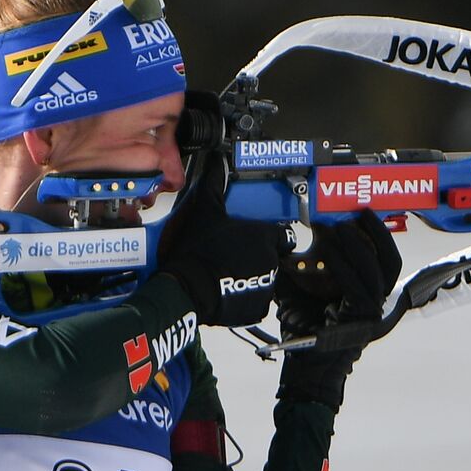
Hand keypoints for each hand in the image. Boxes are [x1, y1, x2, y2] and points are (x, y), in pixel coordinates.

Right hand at [157, 150, 284, 325]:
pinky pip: (255, 301)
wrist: (187, 288)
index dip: (269, 236)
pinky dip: (244, 298)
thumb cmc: (198, 249)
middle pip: (270, 258)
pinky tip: (227, 290)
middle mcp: (271, 262)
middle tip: (230, 257)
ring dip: (250, 278)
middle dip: (254, 257)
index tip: (256, 239)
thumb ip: (215, 185)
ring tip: (225, 274)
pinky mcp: (257, 309)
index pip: (282, 235)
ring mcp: (266, 286)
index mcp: (264, 237)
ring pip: (264, 280)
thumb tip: (217, 162)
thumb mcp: (205, 212)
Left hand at [276, 210, 401, 410]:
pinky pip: (357, 287)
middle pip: (390, 262)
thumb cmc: (302, 330)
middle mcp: (376, 303)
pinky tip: (328, 250)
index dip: (376, 234)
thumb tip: (287, 239)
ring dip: (359, 245)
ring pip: (376, 272)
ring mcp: (372, 314)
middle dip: (377, 234)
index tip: (360, 212)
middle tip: (359, 212)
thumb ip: (300, 266)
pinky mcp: (362, 321)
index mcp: (367, 294)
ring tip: (341, 227)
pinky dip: (343, 265)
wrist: (301, 368)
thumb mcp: (300, 289)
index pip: (383, 259)